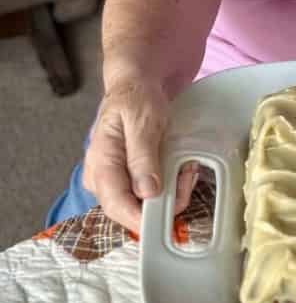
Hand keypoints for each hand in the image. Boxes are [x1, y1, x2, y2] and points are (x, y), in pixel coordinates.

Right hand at [82, 78, 197, 230]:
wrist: (138, 83)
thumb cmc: (137, 97)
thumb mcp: (142, 120)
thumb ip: (142, 156)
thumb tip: (146, 192)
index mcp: (101, 163)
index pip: (116, 205)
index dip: (141, 218)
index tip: (168, 218)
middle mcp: (104, 178)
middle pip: (133, 208)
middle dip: (165, 200)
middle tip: (188, 174)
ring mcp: (118, 178)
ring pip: (146, 202)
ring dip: (173, 190)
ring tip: (188, 167)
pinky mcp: (133, 176)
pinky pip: (153, 192)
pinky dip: (172, 184)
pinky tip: (183, 168)